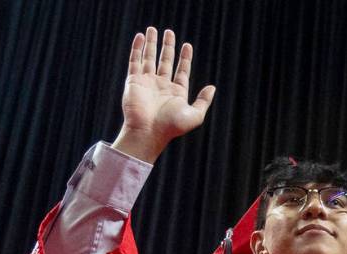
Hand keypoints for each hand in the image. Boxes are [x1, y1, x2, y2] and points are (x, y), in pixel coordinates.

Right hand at [113, 27, 215, 162]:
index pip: (181, 71)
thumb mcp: (195, 115)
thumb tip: (212, 87)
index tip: (187, 45)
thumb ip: (204, 101)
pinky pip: (135, 61)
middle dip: (167, 47)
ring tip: (153, 29)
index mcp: (176, 92)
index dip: (184, 58)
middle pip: (165, 61)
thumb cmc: (171, 127)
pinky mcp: (133, 81)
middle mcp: (161, 85)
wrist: (148, 132)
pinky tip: (140, 37)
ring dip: (151, 44)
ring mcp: (147, 82)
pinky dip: (137, 48)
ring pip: (149, 58)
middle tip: (169, 32)